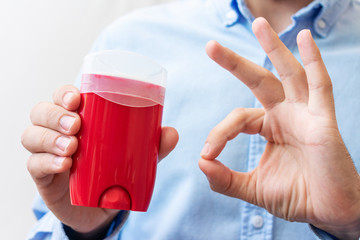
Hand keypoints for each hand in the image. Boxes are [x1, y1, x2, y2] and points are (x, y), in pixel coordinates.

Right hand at [21, 85, 177, 235]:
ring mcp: (47, 153)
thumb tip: (171, 133)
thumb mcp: (134, 156)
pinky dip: (46, 162)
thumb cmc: (113, 171)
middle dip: (56, 115)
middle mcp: (57, 131)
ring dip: (50, 138)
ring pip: (32, 135)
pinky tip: (65, 165)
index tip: (78, 99)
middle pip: (42, 112)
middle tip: (77, 126)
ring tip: (71, 147)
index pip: (63, 97)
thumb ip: (152, 146)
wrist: (100, 206)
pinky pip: (33, 164)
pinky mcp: (42, 176)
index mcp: (78, 119)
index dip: (65, 93)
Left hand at [199, 18, 359, 238]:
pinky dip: (314, 62)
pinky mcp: (323, 120)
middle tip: (210, 45)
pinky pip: (320, 85)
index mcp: (268, 127)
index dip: (219, 133)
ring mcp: (305, 114)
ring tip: (259, 23)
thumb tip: (200, 164)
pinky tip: (305, 39)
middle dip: (234, 62)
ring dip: (274, 47)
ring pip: (288, 73)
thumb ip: (225, 179)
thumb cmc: (296, 196)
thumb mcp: (252, 189)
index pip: (237, 118)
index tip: (208, 154)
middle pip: (258, 80)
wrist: (328, 212)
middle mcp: (285, 115)